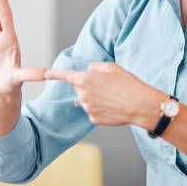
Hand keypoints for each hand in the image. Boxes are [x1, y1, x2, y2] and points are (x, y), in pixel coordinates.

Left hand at [45, 62, 163, 126]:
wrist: (139, 105)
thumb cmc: (127, 83)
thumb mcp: (111, 67)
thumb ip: (94, 67)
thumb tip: (88, 72)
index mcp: (85, 79)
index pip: (65, 75)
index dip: (55, 74)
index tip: (47, 74)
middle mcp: (83, 94)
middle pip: (79, 87)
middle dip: (88, 85)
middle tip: (106, 85)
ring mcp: (87, 108)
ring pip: (86, 99)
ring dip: (94, 97)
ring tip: (112, 96)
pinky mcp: (93, 118)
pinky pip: (93, 110)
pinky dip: (100, 108)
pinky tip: (112, 106)